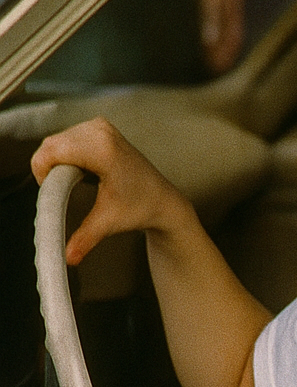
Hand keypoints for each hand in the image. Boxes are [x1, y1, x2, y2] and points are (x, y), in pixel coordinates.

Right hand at [31, 117, 189, 267]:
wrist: (162, 199)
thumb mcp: (108, 223)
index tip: (51, 192)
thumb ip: (84, 239)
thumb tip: (67, 260)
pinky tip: (82, 172)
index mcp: (102, 149)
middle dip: (49, 169)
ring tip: (75, 183)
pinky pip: (68, 138)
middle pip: (51, 145)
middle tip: (62, 191)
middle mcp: (100, 131)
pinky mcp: (100, 127)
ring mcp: (101, 126)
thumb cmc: (138, 209)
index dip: (43, 173)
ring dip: (57, 163)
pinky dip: (66, 156)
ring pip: (57, 141)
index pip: (51, 151)